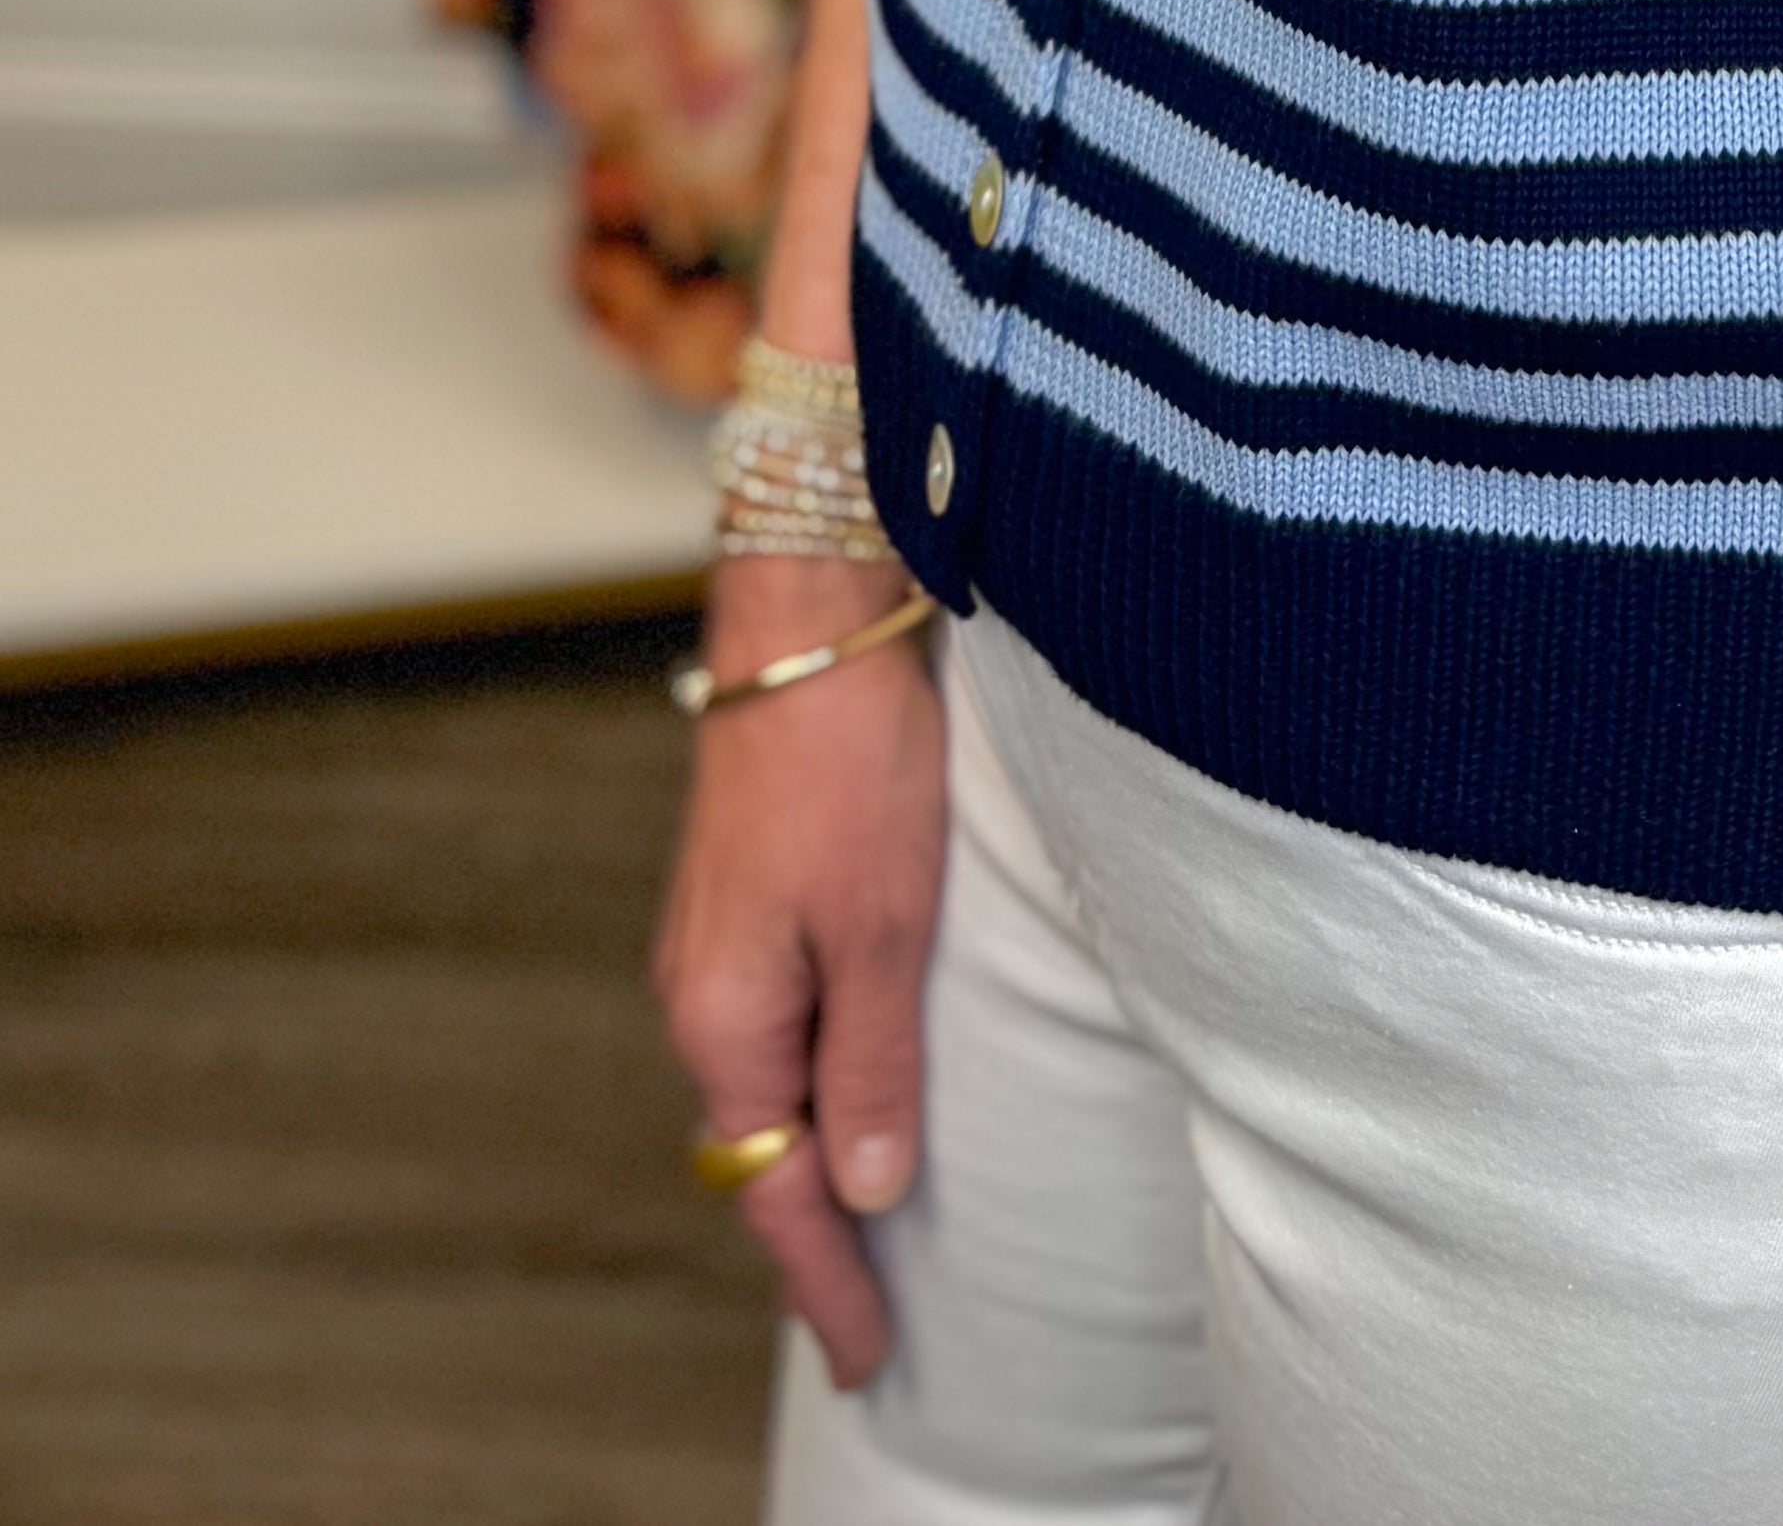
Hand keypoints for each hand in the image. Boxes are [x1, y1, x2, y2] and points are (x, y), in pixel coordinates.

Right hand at [654, 557, 948, 1391]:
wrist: (806, 619)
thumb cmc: (850, 762)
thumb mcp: (886, 925)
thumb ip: (874, 1064)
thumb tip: (869, 1190)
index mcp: (728, 1016)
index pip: (776, 1188)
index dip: (826, 1279)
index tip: (866, 1357)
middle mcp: (703, 994)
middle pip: (758, 1148)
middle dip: (813, 1239)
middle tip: (870, 1321)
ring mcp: (717, 946)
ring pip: (765, 1087)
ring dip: (814, 1158)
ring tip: (870, 1231)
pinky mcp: (744, 901)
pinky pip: (774, 1030)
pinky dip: (812, 1086)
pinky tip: (852, 1096)